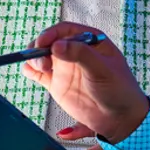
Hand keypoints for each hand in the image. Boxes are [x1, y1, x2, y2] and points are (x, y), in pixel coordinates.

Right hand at [22, 22, 149, 142]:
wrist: (120, 118)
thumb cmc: (119, 89)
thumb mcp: (103, 69)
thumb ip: (81, 55)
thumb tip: (56, 45)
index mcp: (89, 40)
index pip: (65, 30)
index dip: (51, 34)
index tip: (43, 43)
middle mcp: (74, 51)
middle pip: (49, 41)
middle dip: (40, 46)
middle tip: (41, 59)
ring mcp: (64, 67)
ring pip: (41, 55)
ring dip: (35, 58)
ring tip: (40, 68)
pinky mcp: (56, 84)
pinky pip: (38, 73)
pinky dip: (30, 70)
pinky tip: (29, 71)